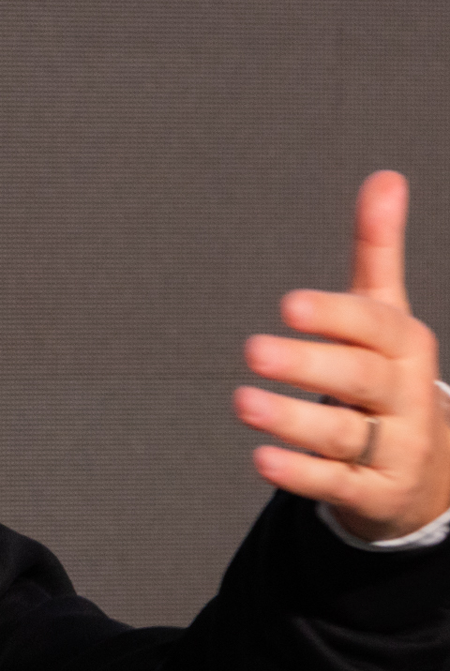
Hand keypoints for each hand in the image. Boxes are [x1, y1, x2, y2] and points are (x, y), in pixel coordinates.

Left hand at [235, 170, 449, 540]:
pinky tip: (260, 459)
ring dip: (293, 421)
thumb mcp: (386, 317)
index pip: (377, 326)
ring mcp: (395, 449)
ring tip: (242, 402)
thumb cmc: (388, 378)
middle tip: (253, 349)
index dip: (336, 315)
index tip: (288, 304)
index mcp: (407, 347)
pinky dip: (300, 473)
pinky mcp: (373, 493)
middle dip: (310, 366)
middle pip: (361, 381)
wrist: (427, 469)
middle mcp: (406, 397)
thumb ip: (377, 253)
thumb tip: (384, 177)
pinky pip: (337, 484)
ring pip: (345, 435)